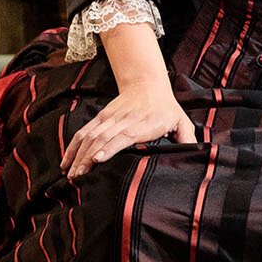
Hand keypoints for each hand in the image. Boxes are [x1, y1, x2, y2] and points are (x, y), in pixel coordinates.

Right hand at [62, 78, 196, 179]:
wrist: (148, 84)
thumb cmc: (166, 108)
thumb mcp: (181, 121)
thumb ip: (187, 138)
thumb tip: (194, 155)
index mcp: (142, 124)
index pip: (123, 136)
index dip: (109, 147)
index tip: (98, 160)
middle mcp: (123, 120)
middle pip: (101, 138)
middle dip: (87, 158)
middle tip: (78, 177)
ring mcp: (109, 118)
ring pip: (89, 136)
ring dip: (77, 155)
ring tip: (70, 174)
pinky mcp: (101, 117)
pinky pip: (83, 132)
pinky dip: (73, 147)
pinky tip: (66, 162)